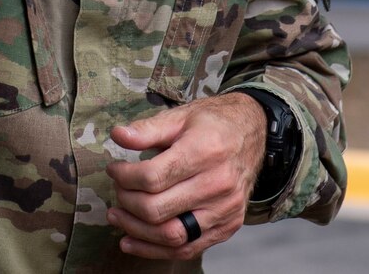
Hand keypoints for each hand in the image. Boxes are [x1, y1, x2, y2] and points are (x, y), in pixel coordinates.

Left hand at [103, 93, 266, 261]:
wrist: (254, 133)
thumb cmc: (213, 124)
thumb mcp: (180, 116)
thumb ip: (148, 129)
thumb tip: (118, 135)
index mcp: (204, 151)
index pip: (152, 177)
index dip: (124, 177)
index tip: (114, 170)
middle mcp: (218, 184)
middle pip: (158, 209)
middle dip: (127, 202)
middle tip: (117, 192)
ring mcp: (225, 209)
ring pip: (171, 235)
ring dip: (136, 230)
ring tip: (117, 217)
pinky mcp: (228, 226)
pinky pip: (188, 248)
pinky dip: (156, 250)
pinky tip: (133, 241)